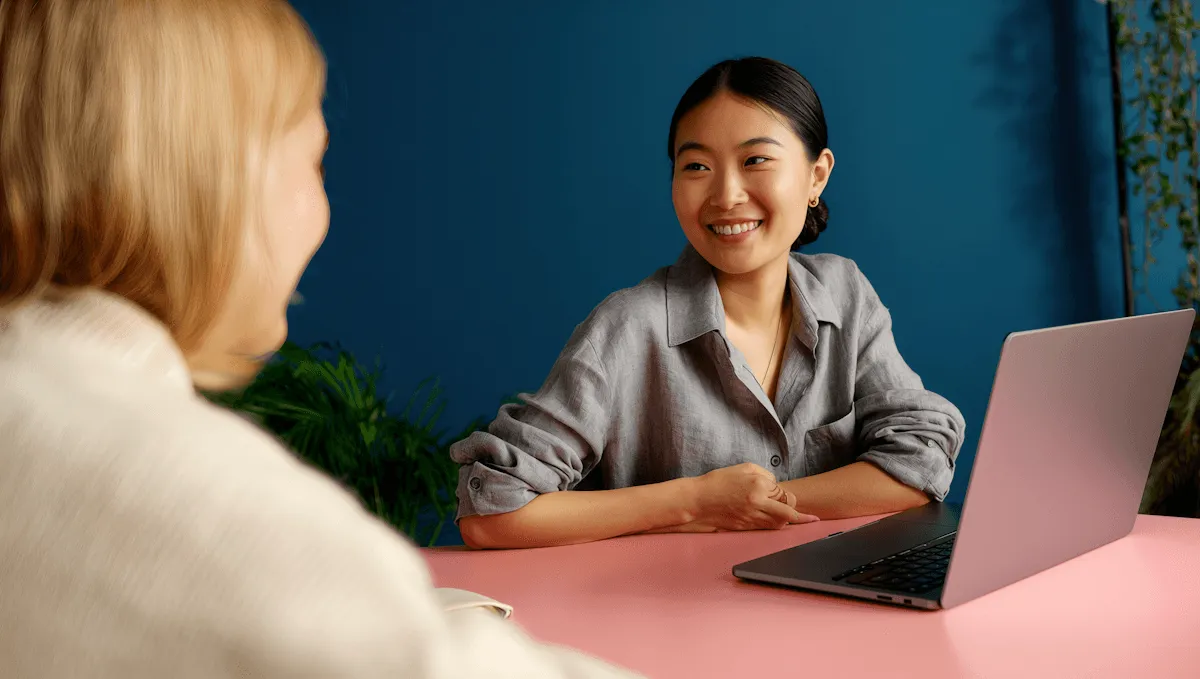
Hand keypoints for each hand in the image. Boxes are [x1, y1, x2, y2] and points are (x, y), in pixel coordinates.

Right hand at [691, 462, 818, 530]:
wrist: (698, 501)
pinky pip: (767, 528)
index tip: (786, 495)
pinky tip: (781, 524)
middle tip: (811, 517)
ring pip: (780, 524)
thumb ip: (765, 475)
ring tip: (801, 522)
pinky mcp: (745, 526)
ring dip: (790, 522)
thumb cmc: (719, 481)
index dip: (786, 494)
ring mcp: (752, 516)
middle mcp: (758, 502)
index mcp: (759, 485)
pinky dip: (776, 526)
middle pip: (788, 512)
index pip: (783, 492)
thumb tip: (776, 486)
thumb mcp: (744, 468)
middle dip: (799, 515)